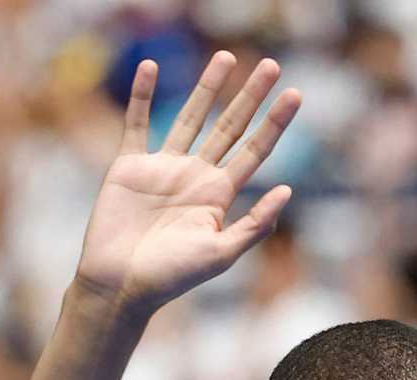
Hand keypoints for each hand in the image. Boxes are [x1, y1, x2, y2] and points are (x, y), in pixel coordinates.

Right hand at [75, 53, 301, 313]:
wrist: (120, 285)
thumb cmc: (171, 277)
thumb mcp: (222, 254)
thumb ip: (255, 224)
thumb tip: (289, 189)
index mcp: (220, 195)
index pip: (255, 150)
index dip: (275, 123)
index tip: (296, 95)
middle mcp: (196, 176)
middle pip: (230, 126)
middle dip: (251, 96)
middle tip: (272, 64)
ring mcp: (163, 168)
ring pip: (190, 117)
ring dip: (208, 87)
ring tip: (226, 57)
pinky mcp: (129, 165)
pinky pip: (138, 123)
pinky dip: (143, 95)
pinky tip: (152, 67)